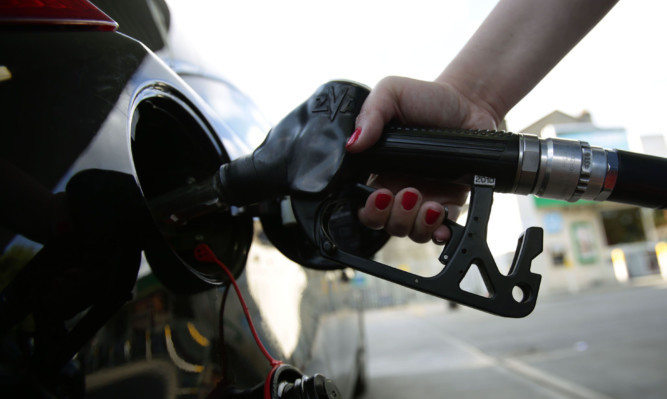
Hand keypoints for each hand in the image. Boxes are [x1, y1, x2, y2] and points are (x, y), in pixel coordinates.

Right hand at [345, 76, 498, 242]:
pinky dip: (439, 233)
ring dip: (416, 224)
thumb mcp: (391, 93)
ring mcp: (423, 200)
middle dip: (391, 217)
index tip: (380, 194)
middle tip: (408, 193)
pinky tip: (439, 217)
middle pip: (384, 224)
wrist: (469, 103)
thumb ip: (369, 114)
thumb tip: (352, 144)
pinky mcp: (449, 204)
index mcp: (377, 170)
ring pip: (409, 231)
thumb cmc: (427, 98)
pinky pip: (440, 231)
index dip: (368, 208)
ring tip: (429, 203)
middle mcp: (397, 189)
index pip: (362, 203)